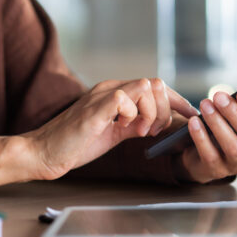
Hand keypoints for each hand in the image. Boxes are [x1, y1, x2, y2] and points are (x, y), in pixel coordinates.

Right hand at [0, 78, 196, 187]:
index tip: (191, 116)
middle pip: (156, 84)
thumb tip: (163, 126)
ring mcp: (103, 95)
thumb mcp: (116, 132)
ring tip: (140, 131)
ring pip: (146, 87)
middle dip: (166, 110)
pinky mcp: (95, 108)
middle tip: (153, 131)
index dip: (178, 101)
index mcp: (116, 92)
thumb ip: (137, 124)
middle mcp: (111, 88)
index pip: (156, 87)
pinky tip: (125, 128)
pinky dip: (134, 115)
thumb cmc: (77, 144)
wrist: (45, 152)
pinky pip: (126, 99)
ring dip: (152, 113)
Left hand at [175, 74, 236, 182]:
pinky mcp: (216, 171)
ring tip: (205, 105)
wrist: (205, 149)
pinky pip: (210, 155)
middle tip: (218, 96)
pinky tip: (194, 122)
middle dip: (234, 114)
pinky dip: (201, 137)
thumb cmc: (233, 125)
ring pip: (232, 146)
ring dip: (217, 124)